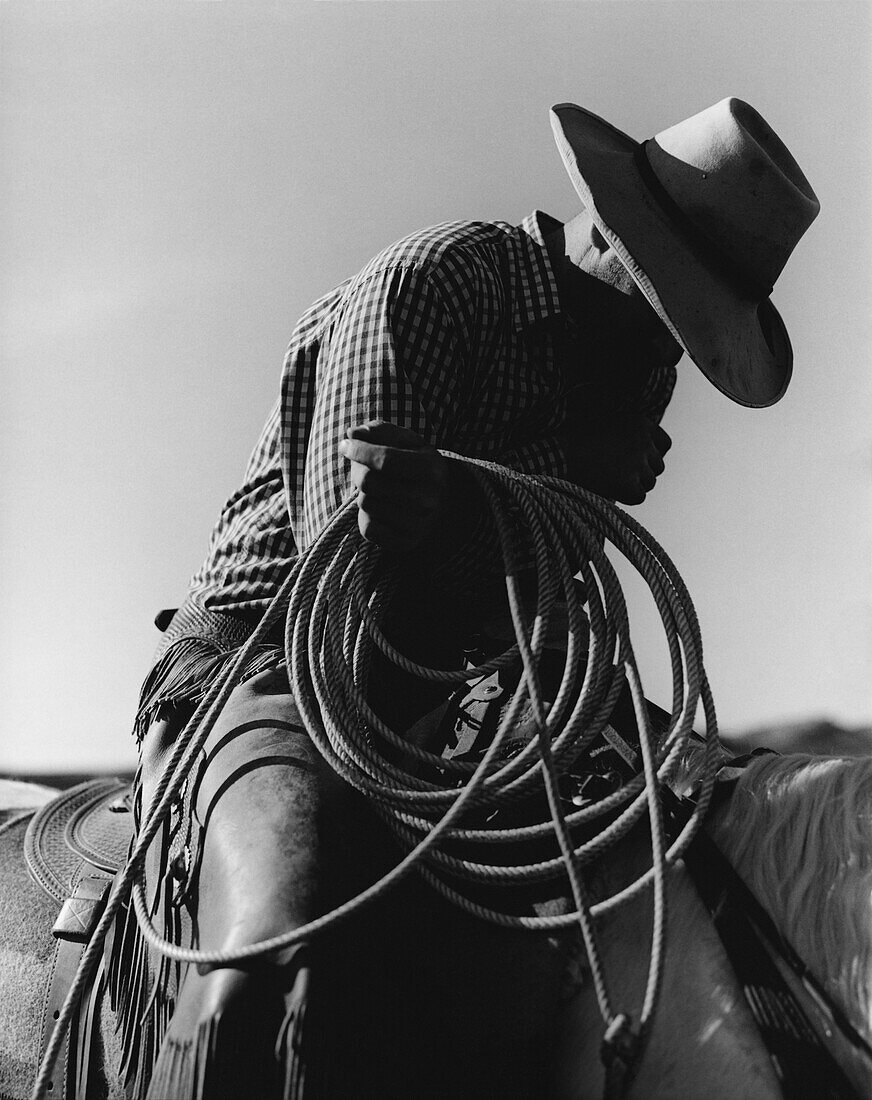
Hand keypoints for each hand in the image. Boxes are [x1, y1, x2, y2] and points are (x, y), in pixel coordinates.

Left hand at [338, 421, 448, 551]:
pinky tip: (381, 510)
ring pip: (366, 504)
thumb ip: (378, 431)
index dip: (359, 450)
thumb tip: (353, 434)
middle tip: (363, 469)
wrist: (440, 503)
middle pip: (369, 482)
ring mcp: (419, 524)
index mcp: (432, 468)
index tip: (345, 445)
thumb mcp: (404, 441)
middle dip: (358, 471)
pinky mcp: (405, 543)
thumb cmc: (415, 465)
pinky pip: (368, 528)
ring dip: (363, 494)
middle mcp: (429, 499)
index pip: (385, 460)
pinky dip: (367, 517)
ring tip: (379, 490)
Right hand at [561, 410, 670, 503]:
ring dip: (633, 485)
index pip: (665, 444)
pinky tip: (609, 489)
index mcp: (641, 423)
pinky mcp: (630, 484)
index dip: (653, 455)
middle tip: (619, 474)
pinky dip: (626, 497)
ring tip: (609, 480)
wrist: (558, 455)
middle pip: (658, 466)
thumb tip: (644, 449)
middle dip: (642, 472)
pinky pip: (639, 496)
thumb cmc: (575, 439)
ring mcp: (638, 463)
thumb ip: (629, 432)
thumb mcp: (606, 422)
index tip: (639, 462)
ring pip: (649, 482)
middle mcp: (644, 441)